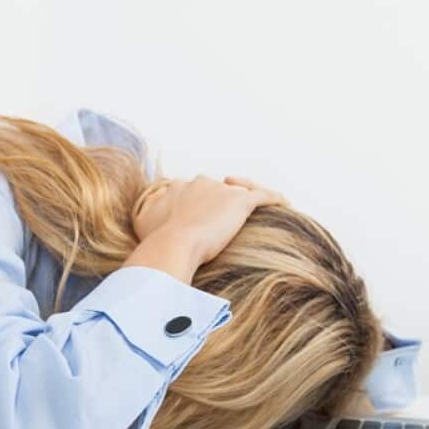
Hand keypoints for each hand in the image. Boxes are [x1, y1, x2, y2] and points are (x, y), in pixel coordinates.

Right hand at [124, 175, 285, 282]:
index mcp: (179, 187)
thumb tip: (144, 231)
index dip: (202, 204)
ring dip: (250, 199)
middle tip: (229, 223)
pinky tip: (285, 206)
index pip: (196, 191)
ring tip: (259, 212)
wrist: (172, 246)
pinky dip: (275, 199)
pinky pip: (263, 195)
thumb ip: (148, 222)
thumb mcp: (143, 228)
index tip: (205, 220)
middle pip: (220, 189)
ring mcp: (221, 190)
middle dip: (224, 203)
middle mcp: (200, 182)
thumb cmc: (156, 244)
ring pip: (243, 190)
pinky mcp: (239, 201)